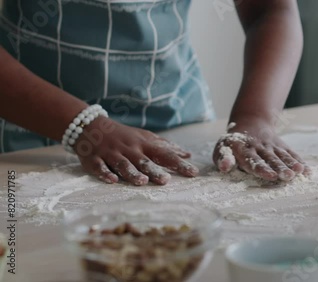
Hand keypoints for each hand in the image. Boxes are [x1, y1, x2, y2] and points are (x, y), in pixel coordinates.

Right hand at [73, 116, 197, 185]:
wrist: (90, 125)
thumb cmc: (124, 135)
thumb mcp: (145, 137)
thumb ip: (166, 147)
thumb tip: (188, 154)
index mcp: (143, 144)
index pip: (164, 154)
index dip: (178, 163)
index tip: (193, 172)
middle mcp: (129, 149)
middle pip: (143, 161)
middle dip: (154, 170)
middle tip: (166, 180)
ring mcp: (111, 154)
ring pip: (123, 164)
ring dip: (132, 173)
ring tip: (142, 181)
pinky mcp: (94, 159)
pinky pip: (100, 167)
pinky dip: (105, 173)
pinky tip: (112, 180)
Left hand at [212, 119, 308, 181]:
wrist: (250, 122)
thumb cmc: (232, 144)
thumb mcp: (222, 149)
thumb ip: (223, 159)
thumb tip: (224, 167)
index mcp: (244, 149)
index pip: (253, 160)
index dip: (262, 168)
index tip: (271, 175)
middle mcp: (259, 147)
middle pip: (271, 158)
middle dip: (280, 167)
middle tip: (289, 176)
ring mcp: (272, 145)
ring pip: (282, 155)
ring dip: (291, 163)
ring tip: (300, 171)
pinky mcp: (281, 145)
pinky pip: (290, 153)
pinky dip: (299, 160)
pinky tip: (307, 170)